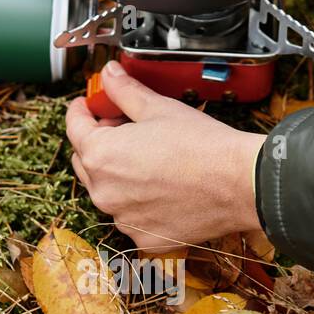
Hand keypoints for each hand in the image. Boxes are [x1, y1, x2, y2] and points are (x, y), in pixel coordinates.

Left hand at [65, 62, 265, 253]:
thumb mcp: (158, 108)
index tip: (88, 105)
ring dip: (119, 176)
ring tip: (150, 161)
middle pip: (87, 162)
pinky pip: (132, 217)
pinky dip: (140, 204)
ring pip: (109, 192)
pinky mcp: (144, 239)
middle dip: (100, 143)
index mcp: (100, 155)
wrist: (239, 183)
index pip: (74, 128)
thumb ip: (125, 91)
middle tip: (125, 130)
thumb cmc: (201, 145)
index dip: (81, 111)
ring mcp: (123, 219)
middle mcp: (104, 192)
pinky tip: (163, 189)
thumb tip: (109, 74)